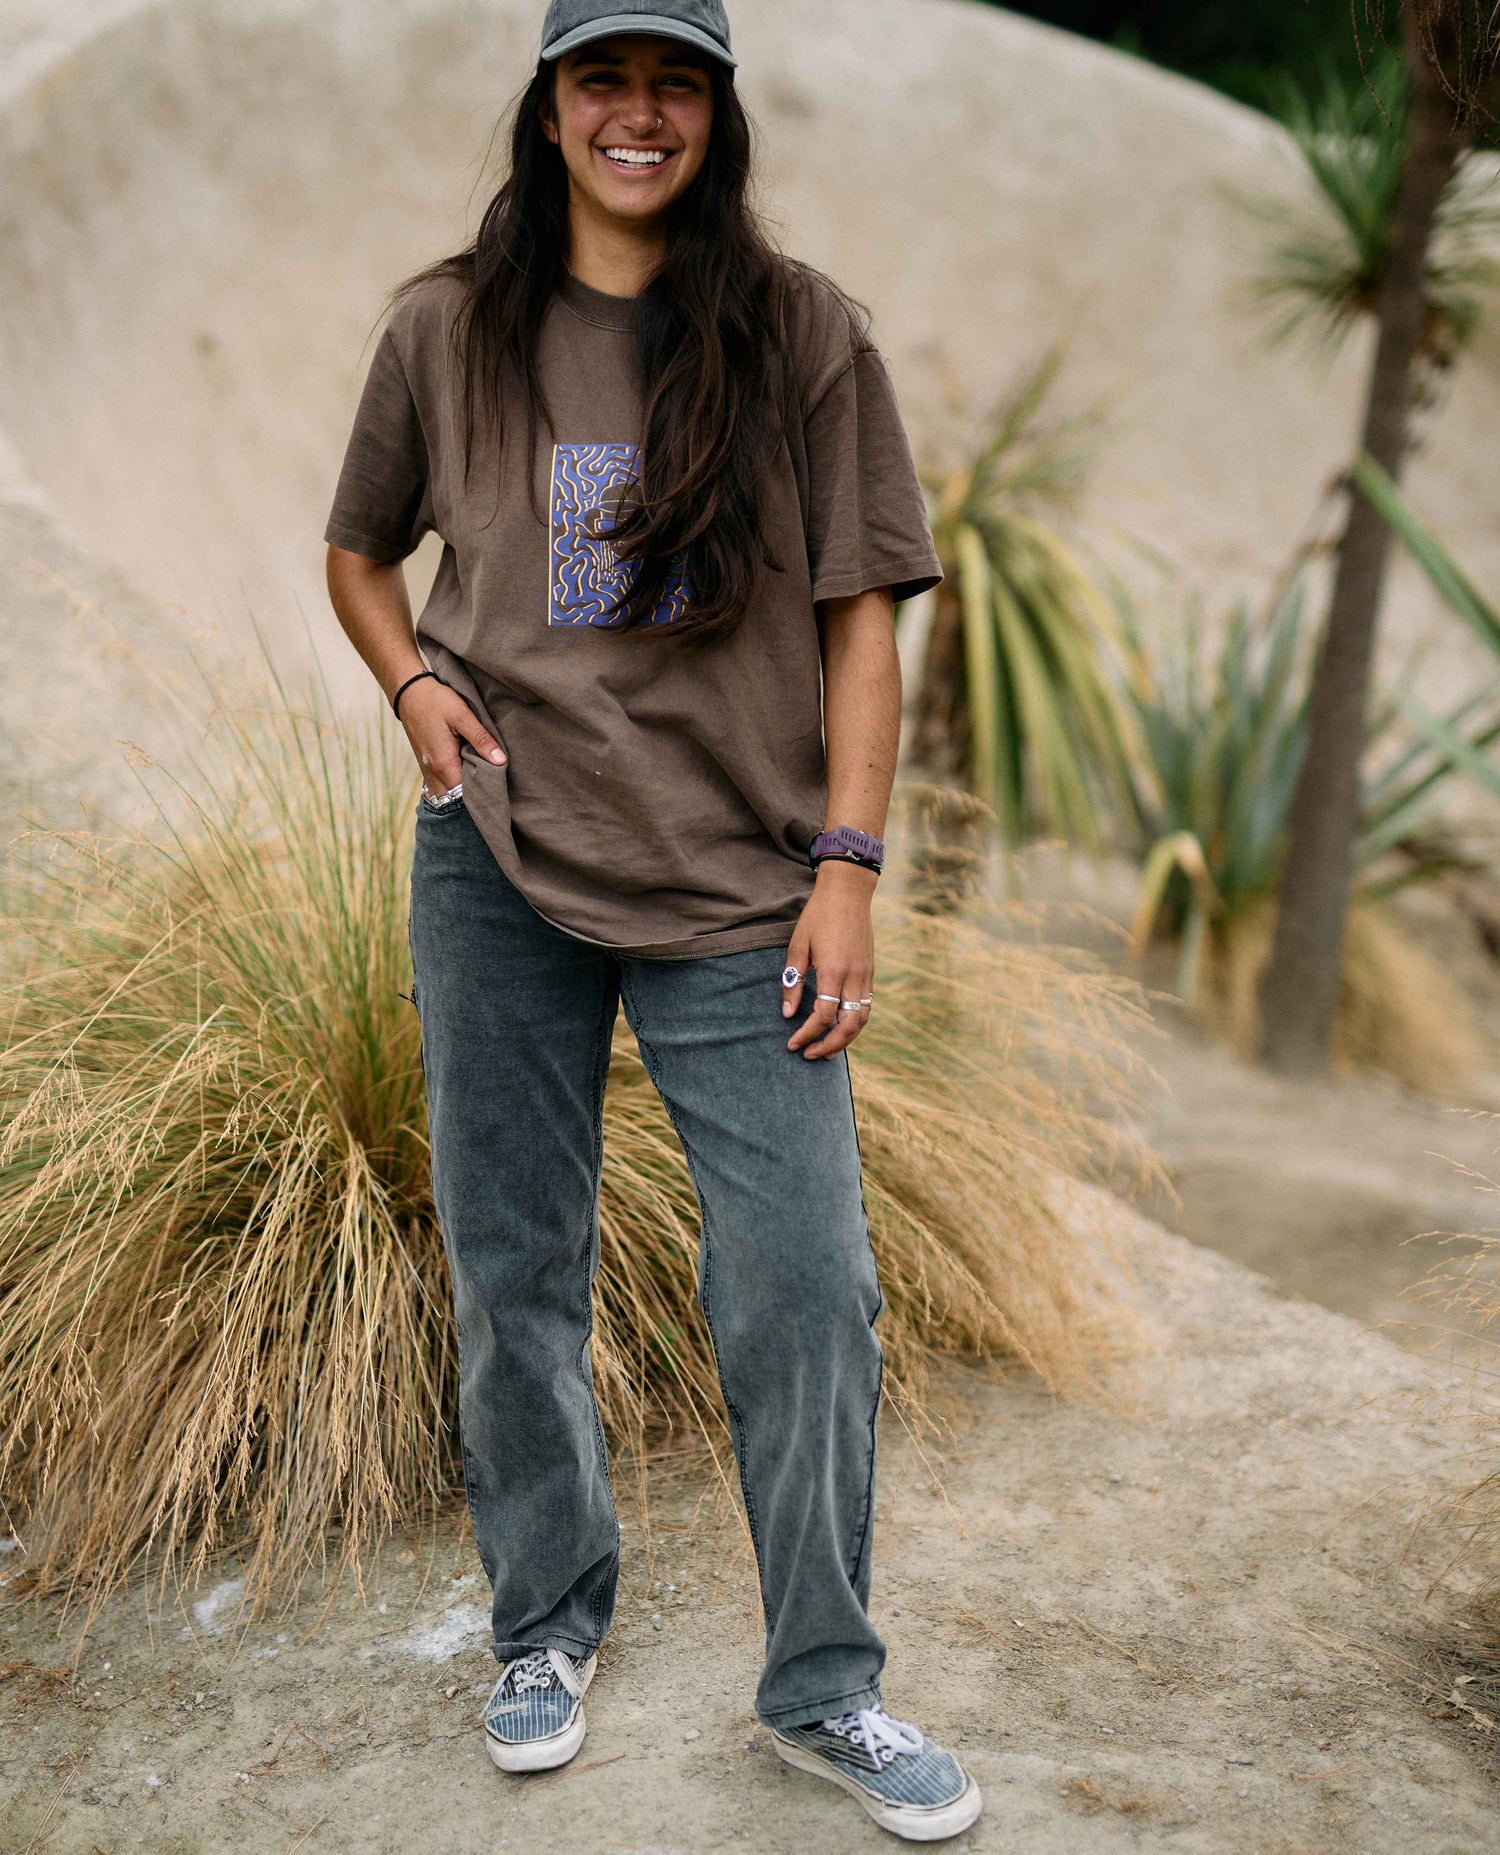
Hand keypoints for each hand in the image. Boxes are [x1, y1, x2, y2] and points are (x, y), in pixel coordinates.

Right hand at [398, 676, 506, 794]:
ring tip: (480, 778)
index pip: (466, 794)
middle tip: (493, 782)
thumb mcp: (462, 716)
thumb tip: (501, 761)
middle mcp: (433, 773)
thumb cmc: (436, 702)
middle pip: (456, 798)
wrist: (410, 693)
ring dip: (463, 790)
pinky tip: (466, 772)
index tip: (498, 785)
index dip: (482, 792)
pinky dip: (453, 784)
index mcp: (443, 764)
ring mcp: (427, 771)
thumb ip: (481, 739)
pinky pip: (441, 785)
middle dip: (474, 794)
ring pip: (448, 793)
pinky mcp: (426, 766)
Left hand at [782, 862, 876, 1059]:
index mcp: (833, 970)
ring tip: (827, 1050)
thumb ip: (793, 981)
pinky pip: (866, 1006)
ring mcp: (866, 975)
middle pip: (848, 1026)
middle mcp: (854, 977)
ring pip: (862, 1020)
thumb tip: (787, 1014)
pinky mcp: (870, 972)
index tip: (792, 1044)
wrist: (848, 892)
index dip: (806, 1034)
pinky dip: (854, 1023)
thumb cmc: (818, 916)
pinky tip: (839, 1027)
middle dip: (829, 1046)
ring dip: (845, 1040)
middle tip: (809, 1054)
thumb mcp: (798, 945)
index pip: (822, 1016)